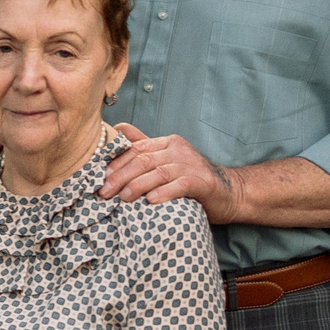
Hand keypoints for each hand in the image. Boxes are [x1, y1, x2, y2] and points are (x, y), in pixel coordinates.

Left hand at [100, 123, 234, 219]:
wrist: (230, 192)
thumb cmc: (191, 178)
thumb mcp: (166, 160)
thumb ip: (143, 146)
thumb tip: (118, 128)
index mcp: (167, 143)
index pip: (135, 149)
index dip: (115, 163)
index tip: (99, 178)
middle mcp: (179, 150)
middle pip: (143, 160)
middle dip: (120, 176)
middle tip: (104, 192)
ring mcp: (192, 164)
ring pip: (158, 172)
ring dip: (137, 186)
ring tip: (122, 199)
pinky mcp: (203, 181)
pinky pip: (180, 185)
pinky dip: (164, 192)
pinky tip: (151, 201)